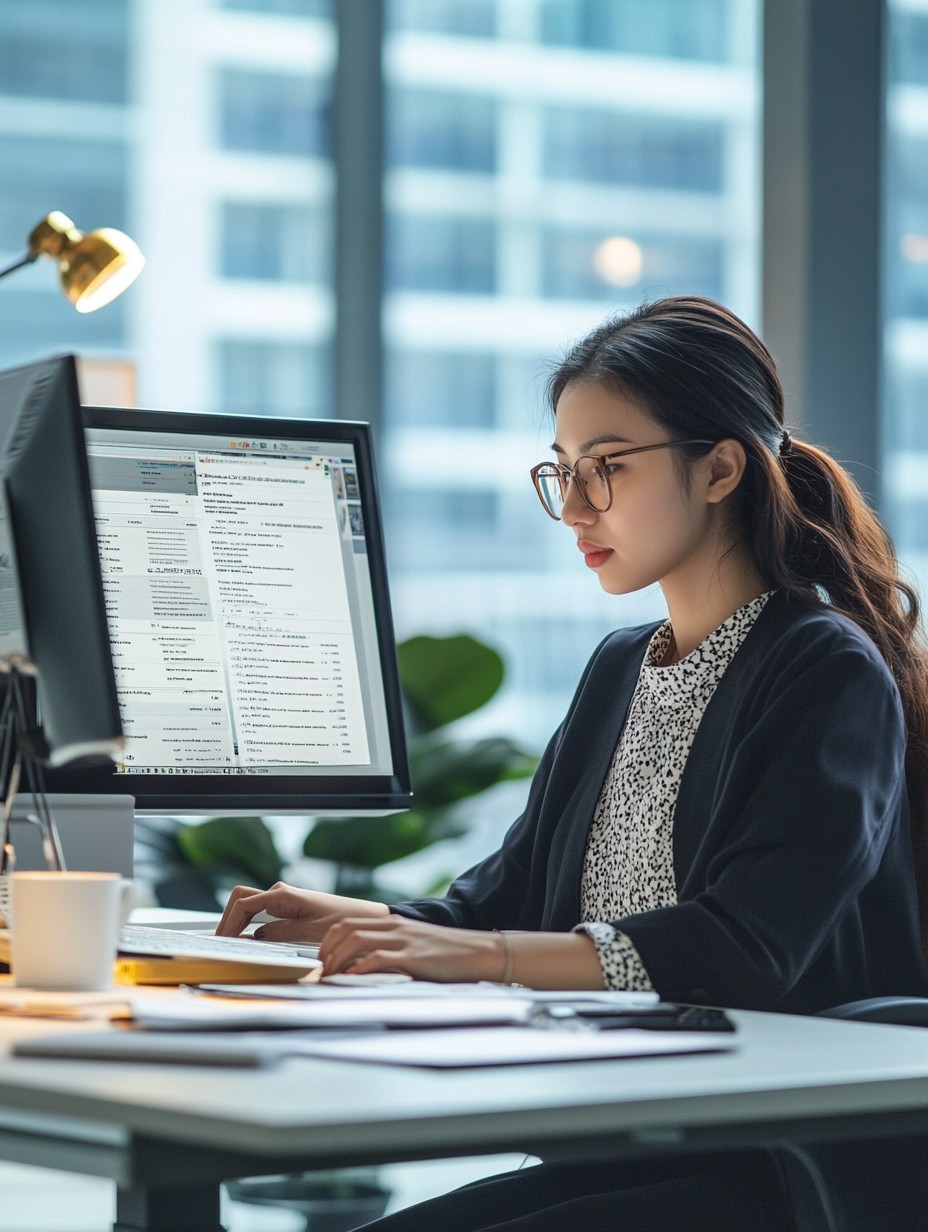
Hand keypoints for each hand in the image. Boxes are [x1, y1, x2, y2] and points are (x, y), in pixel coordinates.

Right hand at [215, 881, 388, 942]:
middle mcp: (278, 892)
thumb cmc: (340, 920)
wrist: (359, 916)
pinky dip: (245, 923)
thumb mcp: (308, 932)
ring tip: (227, 945)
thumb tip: (253, 938)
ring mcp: (280, 898)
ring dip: (235, 922)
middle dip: (226, 919)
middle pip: (240, 899)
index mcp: (283, 895)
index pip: (244, 904)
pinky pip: (257, 911)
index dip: (229, 923)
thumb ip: (279, 933)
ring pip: (246, 904)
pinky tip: (244, 940)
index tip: (222, 942)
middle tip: (219, 944)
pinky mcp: (284, 906)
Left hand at [318, 915, 502, 982]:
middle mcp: (393, 927)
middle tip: (321, 970)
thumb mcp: (415, 944)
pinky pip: (375, 959)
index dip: (328, 941)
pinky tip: (352, 981)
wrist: (479, 952)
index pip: (348, 923)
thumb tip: (365, 965)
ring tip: (331, 978)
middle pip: (345, 928)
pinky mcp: (411, 957)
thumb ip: (393, 948)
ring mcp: (402, 940)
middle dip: (326, 949)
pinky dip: (357, 970)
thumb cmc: (449, 954)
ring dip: (336, 960)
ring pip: (355, 941)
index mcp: (393, 923)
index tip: (322, 960)